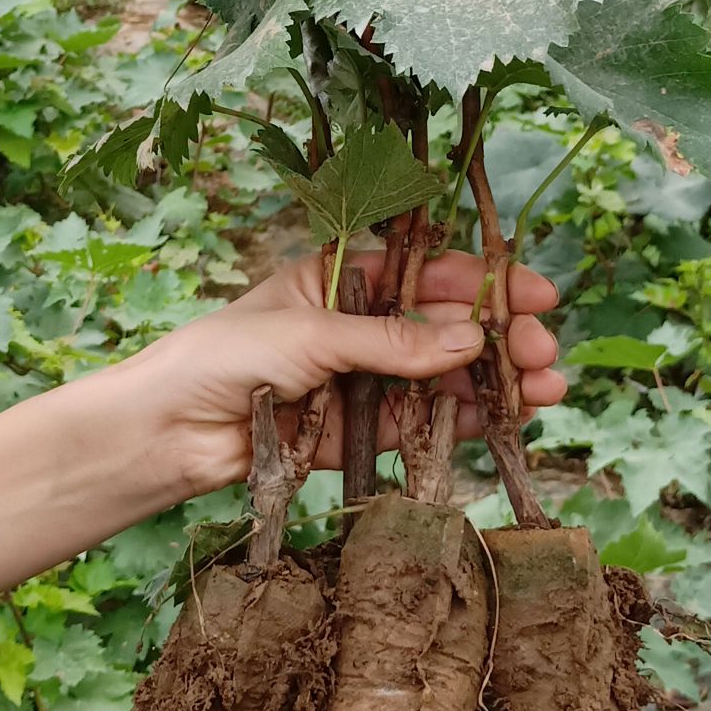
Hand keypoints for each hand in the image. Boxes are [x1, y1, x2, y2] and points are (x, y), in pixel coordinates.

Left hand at [128, 248, 564, 497]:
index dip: (484, 283)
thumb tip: (472, 337)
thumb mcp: (312, 334)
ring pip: (440, 379)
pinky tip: (502, 419)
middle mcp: (355, 329)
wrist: (167, 431)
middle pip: (443, 328)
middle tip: (543, 351)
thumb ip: (392, 341)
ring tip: (544, 389)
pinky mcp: (354, 436)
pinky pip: (417, 426)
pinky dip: (460, 423)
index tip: (535, 294)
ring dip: (493, 383)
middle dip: (499, 337)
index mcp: (340, 281)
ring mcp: (358, 383)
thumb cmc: (224, 356)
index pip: (426, 273)